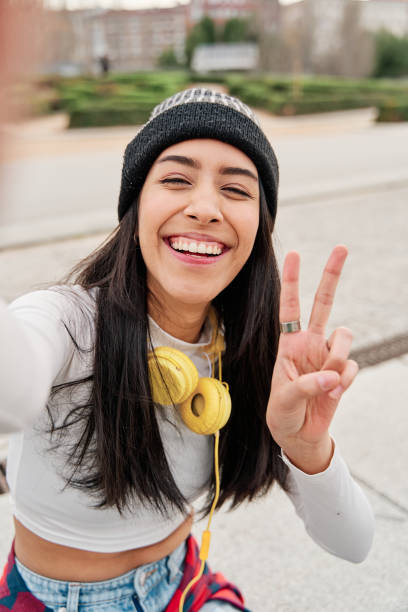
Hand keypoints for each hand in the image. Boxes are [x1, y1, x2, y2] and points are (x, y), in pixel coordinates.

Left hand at [266, 246, 358, 473]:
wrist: (299, 435)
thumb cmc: (283, 413)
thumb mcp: (284, 400)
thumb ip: (308, 386)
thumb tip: (334, 375)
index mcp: (288, 344)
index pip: (289, 306)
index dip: (292, 281)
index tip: (294, 254)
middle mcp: (309, 343)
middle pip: (323, 302)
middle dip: (331, 275)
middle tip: (342, 247)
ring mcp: (328, 356)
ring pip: (344, 337)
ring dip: (338, 358)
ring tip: (327, 382)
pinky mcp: (342, 371)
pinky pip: (352, 366)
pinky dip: (345, 380)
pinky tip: (334, 394)